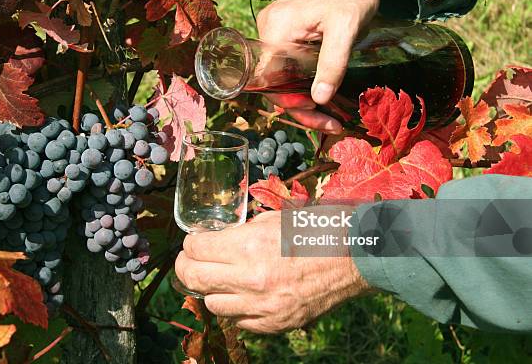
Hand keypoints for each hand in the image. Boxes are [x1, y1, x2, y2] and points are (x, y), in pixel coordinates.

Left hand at [175, 210, 370, 332]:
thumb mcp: (273, 219)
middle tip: (188, 261)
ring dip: (211, 289)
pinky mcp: (276, 324)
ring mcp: (264, 307)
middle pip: (195, 279)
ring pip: (213, 304)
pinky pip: (240, 320)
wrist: (357, 256)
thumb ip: (241, 233)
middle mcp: (251, 280)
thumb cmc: (316, 228)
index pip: (197, 249)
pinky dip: (236, 306)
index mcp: (249, 247)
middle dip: (185, 268)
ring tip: (219, 277)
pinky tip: (244, 293)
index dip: (190, 244)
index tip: (193, 242)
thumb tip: (216, 240)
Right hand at [257, 0, 404, 133]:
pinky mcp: (284, 32)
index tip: (319, 117)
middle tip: (331, 123)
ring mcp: (274, 30)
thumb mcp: (347, 30)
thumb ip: (332, 64)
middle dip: (302, 107)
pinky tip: (322, 95)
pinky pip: (287, 65)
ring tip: (330, 116)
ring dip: (303, 98)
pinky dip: (303, 83)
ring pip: (282, 76)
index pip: (271, 80)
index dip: (291, 104)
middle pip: (276, 82)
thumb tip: (320, 99)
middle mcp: (268, 29)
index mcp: (276, 28)